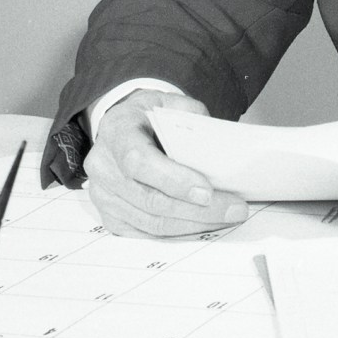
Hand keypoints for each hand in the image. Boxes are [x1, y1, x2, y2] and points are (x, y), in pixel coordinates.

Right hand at [83, 90, 249, 238]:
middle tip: (234, 209)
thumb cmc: (150, 117)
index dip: (173, 180)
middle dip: (198, 209)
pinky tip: (204, 223)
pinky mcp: (111, 216)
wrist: (123, 128)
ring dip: (194, 224)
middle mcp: (103, 166)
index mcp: (117, 130)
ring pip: (152, 222)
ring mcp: (103, 195)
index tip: (207, 191)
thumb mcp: (171, 104)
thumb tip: (220, 152)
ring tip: (226, 217)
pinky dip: (180, 232)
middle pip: (150, 199)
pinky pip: (148, 233)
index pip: (139, 161)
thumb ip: (193, 120)